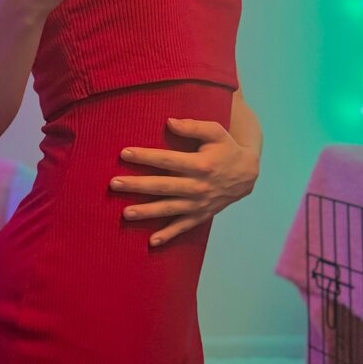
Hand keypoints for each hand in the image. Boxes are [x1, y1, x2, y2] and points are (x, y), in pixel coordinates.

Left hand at [109, 117, 259, 246]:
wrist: (247, 174)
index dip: (145, 156)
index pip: (167, 160)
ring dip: (147, 212)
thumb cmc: (227, 148)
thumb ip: (193, 126)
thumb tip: (169, 122)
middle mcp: (199, 186)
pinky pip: (183, 227)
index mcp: (201, 164)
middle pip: (163, 186)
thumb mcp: (215, 131)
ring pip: (169, 209)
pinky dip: (169, 235)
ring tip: (125, 213)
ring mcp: (200, 203)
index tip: (124, 153)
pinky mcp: (201, 214)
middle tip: (114, 184)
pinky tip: (152, 241)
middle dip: (137, 185)